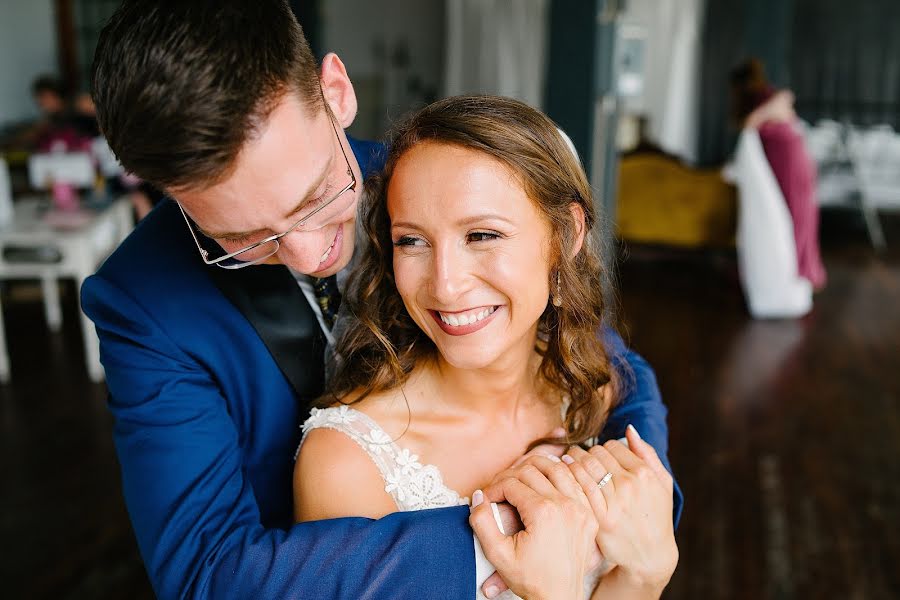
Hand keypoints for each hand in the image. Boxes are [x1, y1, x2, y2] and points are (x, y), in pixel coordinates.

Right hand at [471, 456, 596, 599]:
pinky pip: (577, 481)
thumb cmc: (530, 578)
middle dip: (510, 475)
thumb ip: (482, 522)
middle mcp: (566, 505)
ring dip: (536, 466)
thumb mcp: (497, 554)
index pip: (511, 483)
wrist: (560, 597)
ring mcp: (581, 508)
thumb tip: (479, 496)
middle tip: (500, 487)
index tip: (487, 498)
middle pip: (532, 471)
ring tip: (520, 475)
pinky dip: (562, 473)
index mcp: (543, 513)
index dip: (494, 488)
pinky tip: (549, 473)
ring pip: (557, 468)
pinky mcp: (590, 514)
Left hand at [563, 425, 677, 594]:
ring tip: (568, 461)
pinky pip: (579, 487)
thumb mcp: (663, 484)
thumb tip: (629, 429)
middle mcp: (630, 485)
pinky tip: (564, 475)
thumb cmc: (657, 517)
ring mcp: (614, 502)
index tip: (598, 456)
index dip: (603, 449)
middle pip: (596, 454)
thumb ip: (647, 454)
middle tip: (577, 456)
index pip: (612, 446)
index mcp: (644, 473)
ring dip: (573, 460)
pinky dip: (568, 476)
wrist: (650, 556)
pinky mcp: (600, 517)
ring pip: (584, 466)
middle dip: (585, 453)